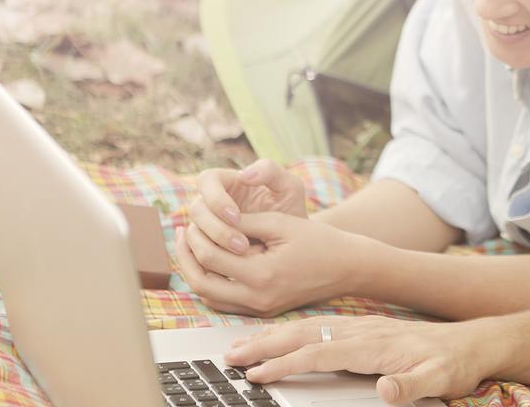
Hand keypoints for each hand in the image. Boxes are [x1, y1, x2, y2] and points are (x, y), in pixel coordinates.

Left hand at [175, 212, 377, 316]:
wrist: (346, 267)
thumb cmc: (319, 242)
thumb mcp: (281, 223)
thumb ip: (245, 222)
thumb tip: (212, 218)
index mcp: (262, 275)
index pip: (211, 257)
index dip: (197, 235)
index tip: (192, 219)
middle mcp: (257, 298)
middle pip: (201, 283)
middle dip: (186, 257)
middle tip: (182, 234)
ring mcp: (259, 309)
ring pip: (209, 297)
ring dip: (195, 272)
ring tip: (190, 246)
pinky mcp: (262, 311)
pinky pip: (224, 302)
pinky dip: (210, 284)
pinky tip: (209, 263)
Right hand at [187, 159, 306, 255]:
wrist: (294, 241)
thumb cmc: (290, 209)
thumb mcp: (289, 188)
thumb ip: (271, 171)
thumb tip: (243, 175)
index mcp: (225, 182)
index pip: (206, 181)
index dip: (216, 198)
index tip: (237, 216)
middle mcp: (210, 202)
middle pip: (196, 209)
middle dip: (216, 227)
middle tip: (241, 243)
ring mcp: (205, 225)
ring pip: (194, 233)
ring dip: (214, 244)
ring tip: (243, 253)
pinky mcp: (207, 246)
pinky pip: (197, 253)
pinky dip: (210, 260)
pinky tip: (231, 266)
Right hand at [223, 315, 496, 404]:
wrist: (472, 342)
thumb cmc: (453, 364)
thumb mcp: (439, 380)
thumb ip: (411, 387)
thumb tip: (385, 391)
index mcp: (374, 345)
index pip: (321, 352)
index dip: (287, 364)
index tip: (257, 376)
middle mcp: (362, 331)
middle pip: (304, 334)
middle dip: (265, 345)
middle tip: (230, 357)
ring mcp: (361, 328)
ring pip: (307, 327)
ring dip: (272, 336)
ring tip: (241, 346)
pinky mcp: (363, 330)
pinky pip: (318, 327)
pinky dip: (291, 331)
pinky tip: (278, 337)